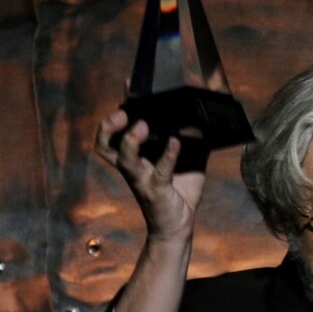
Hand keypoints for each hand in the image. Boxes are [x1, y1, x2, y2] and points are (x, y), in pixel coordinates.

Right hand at [95, 109, 205, 242]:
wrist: (178, 227)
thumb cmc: (179, 193)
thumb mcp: (189, 162)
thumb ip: (194, 140)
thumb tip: (207, 119)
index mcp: (134, 157)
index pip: (116, 132)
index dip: (117, 109)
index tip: (128, 84)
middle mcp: (133, 167)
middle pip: (105, 144)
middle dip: (108, 126)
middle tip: (123, 113)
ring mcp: (142, 179)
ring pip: (124, 158)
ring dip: (130, 140)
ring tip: (142, 125)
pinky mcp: (157, 191)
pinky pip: (160, 171)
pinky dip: (167, 155)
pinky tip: (176, 143)